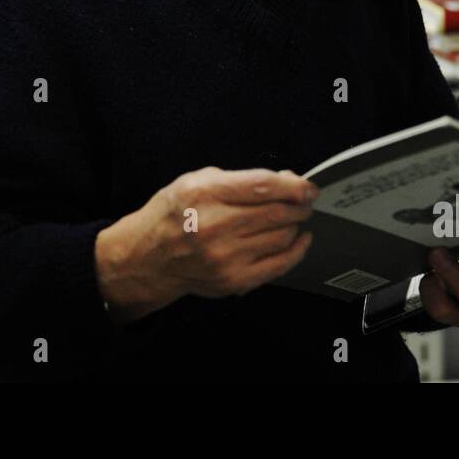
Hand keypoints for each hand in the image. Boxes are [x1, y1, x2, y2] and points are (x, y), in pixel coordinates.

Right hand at [95, 167, 317, 324]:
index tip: (308, 186)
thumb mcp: (196, 180)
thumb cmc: (174, 214)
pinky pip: (279, 265)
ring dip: (295, 225)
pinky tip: (298, 240)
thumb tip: (285, 181)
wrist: (149, 256)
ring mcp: (225, 257)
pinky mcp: (233, 280)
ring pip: (282, 236)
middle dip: (299, 205)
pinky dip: (296, 250)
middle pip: (277, 213)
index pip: (263, 186)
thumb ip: (240, 179)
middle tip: (303, 202)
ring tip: (292, 218)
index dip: (295, 186)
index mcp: (204, 194)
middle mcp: (214, 226)